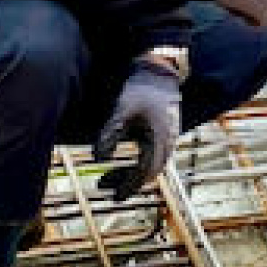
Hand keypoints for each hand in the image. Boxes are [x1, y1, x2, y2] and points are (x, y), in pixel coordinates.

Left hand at [91, 58, 181, 199]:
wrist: (160, 70)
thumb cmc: (141, 88)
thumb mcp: (122, 110)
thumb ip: (109, 134)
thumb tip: (97, 159)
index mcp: (160, 139)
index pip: (145, 172)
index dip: (129, 186)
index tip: (114, 196)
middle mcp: (168, 141)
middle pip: (150, 172)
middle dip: (128, 182)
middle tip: (105, 187)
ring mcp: (170, 137)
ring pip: (153, 164)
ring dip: (132, 174)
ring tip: (108, 177)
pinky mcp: (166, 131)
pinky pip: (154, 155)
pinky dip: (139, 163)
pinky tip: (125, 161)